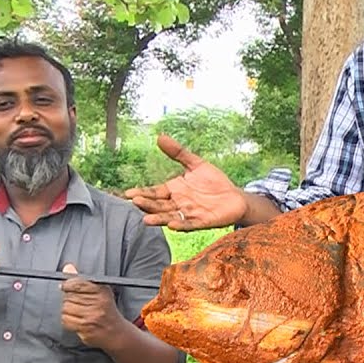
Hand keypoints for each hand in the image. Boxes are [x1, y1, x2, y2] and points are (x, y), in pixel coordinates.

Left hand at [60, 265, 128, 349]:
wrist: (115, 332)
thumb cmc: (106, 309)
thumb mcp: (99, 291)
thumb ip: (81, 279)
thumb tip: (68, 267)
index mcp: (101, 291)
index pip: (78, 283)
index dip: (68, 284)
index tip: (65, 286)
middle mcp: (97, 303)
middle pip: (69, 297)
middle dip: (69, 299)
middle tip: (77, 302)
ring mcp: (91, 316)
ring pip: (66, 309)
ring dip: (68, 310)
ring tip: (78, 312)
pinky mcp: (85, 328)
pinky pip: (66, 320)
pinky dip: (68, 320)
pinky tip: (77, 320)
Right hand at [123, 134, 247, 230]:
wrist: (235, 197)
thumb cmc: (214, 182)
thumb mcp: (196, 164)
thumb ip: (179, 153)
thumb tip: (160, 136)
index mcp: (174, 190)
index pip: (154, 192)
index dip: (142, 193)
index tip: (128, 194)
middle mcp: (177, 203)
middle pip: (159, 205)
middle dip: (147, 205)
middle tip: (135, 202)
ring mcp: (188, 213)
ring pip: (170, 217)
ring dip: (159, 219)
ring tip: (146, 219)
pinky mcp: (202, 221)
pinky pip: (189, 224)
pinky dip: (181, 225)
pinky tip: (172, 225)